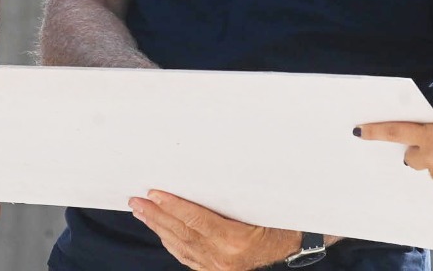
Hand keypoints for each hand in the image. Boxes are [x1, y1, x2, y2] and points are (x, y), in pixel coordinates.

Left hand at [128, 190, 298, 270]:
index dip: (172, 206)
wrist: (295, 245)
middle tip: (136, 201)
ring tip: (141, 212)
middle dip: (157, 216)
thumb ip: (234, 196)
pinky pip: (188, 256)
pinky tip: (162, 232)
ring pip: (181, 246)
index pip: (195, 220)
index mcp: (236, 240)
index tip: (154, 193)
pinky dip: (172, 242)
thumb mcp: (262, 204)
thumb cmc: (282, 219)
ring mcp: (218, 268)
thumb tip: (209, 172)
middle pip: (182, 233)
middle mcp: (224, 258)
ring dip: (159, 228)